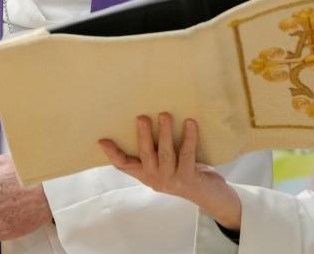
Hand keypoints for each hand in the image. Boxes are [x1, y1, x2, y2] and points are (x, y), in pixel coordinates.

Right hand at [98, 113, 240, 229]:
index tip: (102, 140)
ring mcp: (171, 180)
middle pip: (145, 155)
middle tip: (141, 117)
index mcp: (146, 175)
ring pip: (166, 153)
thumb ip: (157, 151)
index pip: (124, 165)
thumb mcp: (168, 165)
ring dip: (165, 133)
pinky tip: (190, 123)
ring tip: (165, 115)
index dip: (112, 153)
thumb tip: (150, 119)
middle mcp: (155, 179)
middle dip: (143, 135)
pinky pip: (187, 154)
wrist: (211, 197)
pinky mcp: (188, 179)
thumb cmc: (188, 173)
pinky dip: (189, 137)